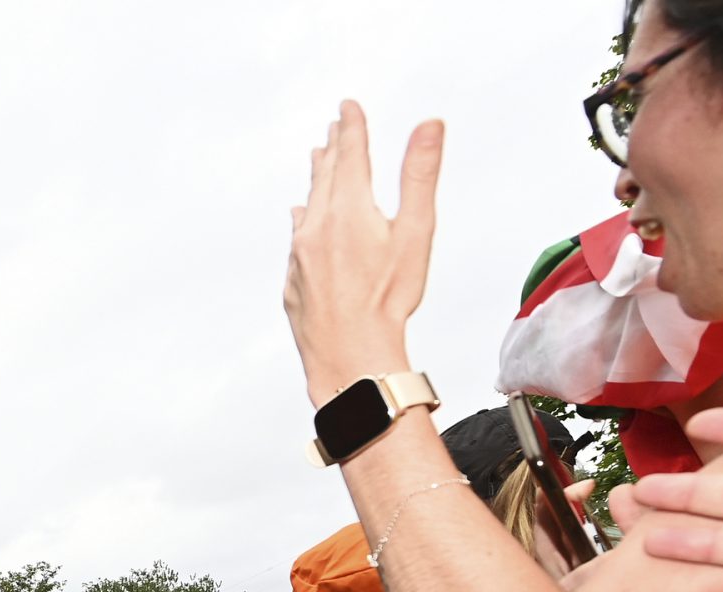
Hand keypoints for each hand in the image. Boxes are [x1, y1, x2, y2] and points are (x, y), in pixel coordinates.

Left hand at [284, 101, 444, 405]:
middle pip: (324, 176)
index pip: (350, 154)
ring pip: (308, 205)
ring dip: (315, 179)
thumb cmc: (386, 301)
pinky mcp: (294, 281)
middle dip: (332, 148)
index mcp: (348, 209)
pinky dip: (302, 219)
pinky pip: (296, 239)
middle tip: (334, 126)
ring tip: (317, 158)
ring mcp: (300, 255)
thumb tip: (429, 125)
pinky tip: (300, 218)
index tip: (348, 106)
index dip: (352, 126)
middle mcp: (316, 227)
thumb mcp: (415, 231)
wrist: (349, 354)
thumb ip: (420, 174)